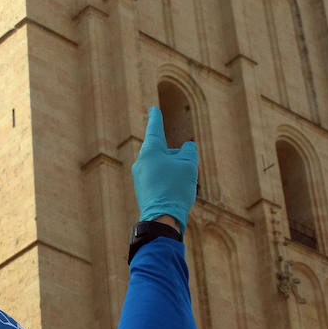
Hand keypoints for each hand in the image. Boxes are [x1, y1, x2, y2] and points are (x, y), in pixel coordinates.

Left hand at [131, 107, 197, 229]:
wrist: (162, 218)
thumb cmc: (175, 188)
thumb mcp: (189, 165)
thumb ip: (189, 151)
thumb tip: (186, 148)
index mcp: (150, 150)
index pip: (154, 129)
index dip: (157, 118)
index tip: (154, 110)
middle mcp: (141, 161)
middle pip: (162, 152)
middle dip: (175, 158)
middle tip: (185, 171)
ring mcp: (139, 176)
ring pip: (161, 167)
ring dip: (173, 172)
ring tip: (181, 187)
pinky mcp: (141, 189)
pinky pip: (158, 179)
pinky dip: (168, 182)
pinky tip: (174, 194)